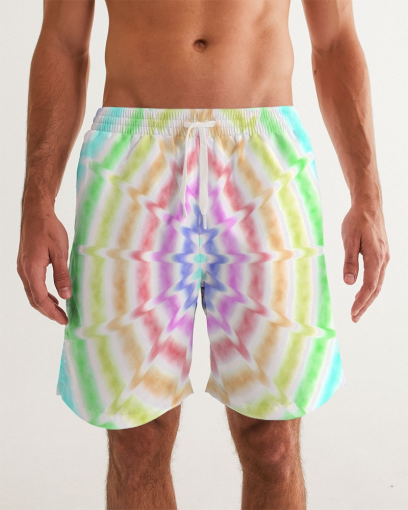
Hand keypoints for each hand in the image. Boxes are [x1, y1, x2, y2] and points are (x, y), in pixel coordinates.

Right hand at [17, 207, 70, 324]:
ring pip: (32, 293)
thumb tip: (65, 296)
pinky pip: (32, 285)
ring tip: (59, 311)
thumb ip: (62, 275)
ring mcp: (23, 267)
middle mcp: (24, 271)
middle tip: (63, 320)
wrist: (36, 213)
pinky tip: (53, 296)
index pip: (40, 298)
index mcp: (32, 269)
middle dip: (48, 312)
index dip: (51, 312)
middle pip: (34, 299)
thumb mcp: (60, 252)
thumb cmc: (49, 229)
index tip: (63, 320)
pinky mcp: (25, 264)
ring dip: (44, 304)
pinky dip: (42, 294)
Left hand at [341, 203, 389, 322]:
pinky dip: (372, 288)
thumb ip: (350, 261)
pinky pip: (378, 276)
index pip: (370, 286)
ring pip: (378, 283)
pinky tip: (363, 293)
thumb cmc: (357, 220)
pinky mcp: (382, 255)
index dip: (361, 301)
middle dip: (365, 305)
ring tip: (357, 310)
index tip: (352, 313)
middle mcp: (383, 259)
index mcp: (375, 257)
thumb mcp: (349, 240)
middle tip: (354, 318)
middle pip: (376, 289)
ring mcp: (384, 257)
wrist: (369, 205)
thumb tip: (349, 283)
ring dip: (368, 298)